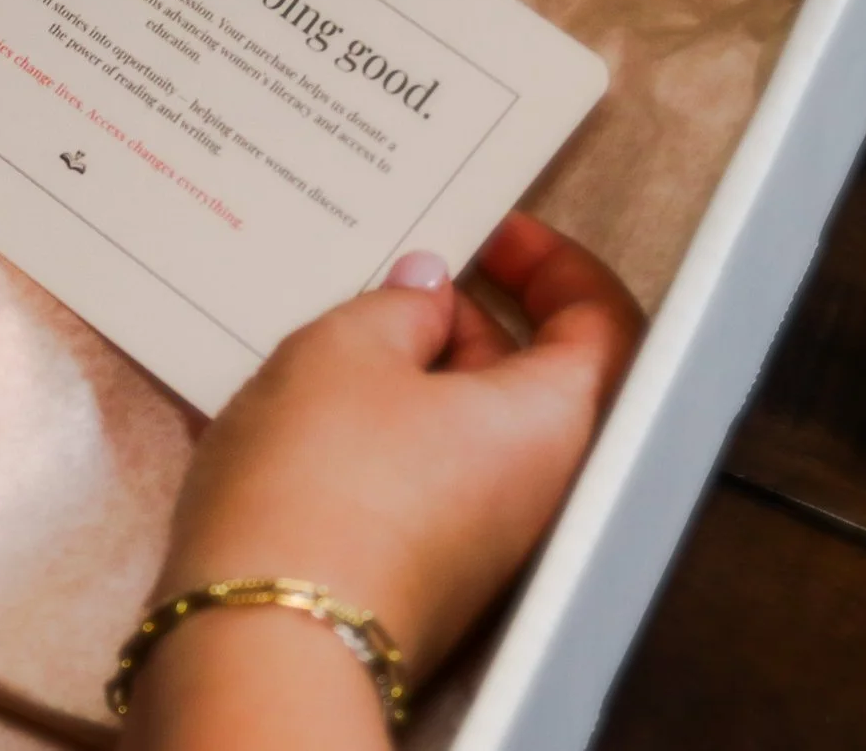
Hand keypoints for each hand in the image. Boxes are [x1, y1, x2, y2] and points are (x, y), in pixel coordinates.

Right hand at [126, 213, 644, 747]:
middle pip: (530, 377)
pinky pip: (415, 474)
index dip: (553, 264)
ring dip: (407, 371)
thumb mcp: (345, 350)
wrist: (265, 635)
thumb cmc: (321, 481)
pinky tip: (302, 406)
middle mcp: (533, 487)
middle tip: (393, 271)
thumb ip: (396, 304)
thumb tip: (429, 289)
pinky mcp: (416, 569)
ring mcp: (477, 538)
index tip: (495, 231)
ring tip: (331, 330)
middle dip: (465, 315)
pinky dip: (375, 427)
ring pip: (462, 426)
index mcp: (550, 420)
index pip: (600, 324)